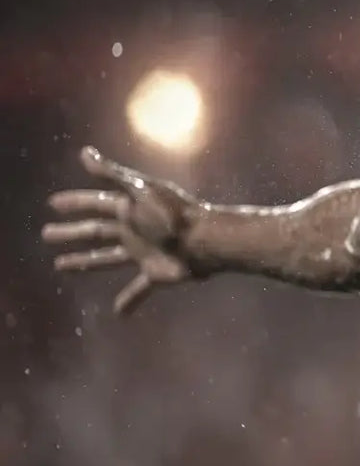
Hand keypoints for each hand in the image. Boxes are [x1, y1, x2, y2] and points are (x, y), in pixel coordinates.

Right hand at [43, 146, 204, 314]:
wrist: (206, 240)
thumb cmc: (174, 213)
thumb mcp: (141, 190)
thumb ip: (113, 174)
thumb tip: (84, 152)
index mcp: (129, 209)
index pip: (95, 204)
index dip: (75, 203)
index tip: (52, 203)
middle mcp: (133, 230)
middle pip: (94, 232)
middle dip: (71, 232)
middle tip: (46, 234)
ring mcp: (143, 253)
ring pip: (106, 259)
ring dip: (84, 263)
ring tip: (60, 266)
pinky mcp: (156, 273)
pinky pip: (139, 290)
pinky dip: (130, 301)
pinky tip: (118, 313)